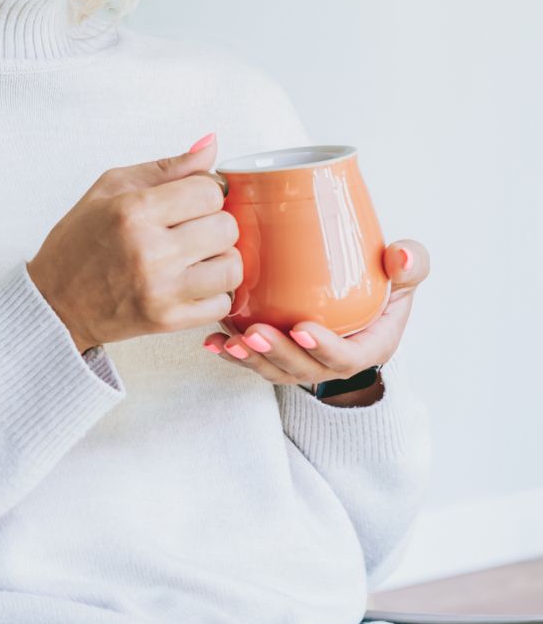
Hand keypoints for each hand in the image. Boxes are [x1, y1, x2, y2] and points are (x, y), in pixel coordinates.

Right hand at [27, 135, 238, 352]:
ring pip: (232, 266)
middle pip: (226, 227)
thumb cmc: (79, 241)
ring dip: (220, 258)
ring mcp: (161, 289)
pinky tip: (192, 281)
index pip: (209, 191)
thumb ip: (166, 167)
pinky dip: (214, 291)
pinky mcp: (167, 321)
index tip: (191, 200)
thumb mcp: (111, 188)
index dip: (205, 192)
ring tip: (197, 256)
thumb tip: (211, 146)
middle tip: (192, 228)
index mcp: (133, 210)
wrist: (54, 301)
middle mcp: (150, 250)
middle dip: (214, 223)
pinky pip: (223, 303)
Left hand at [201, 240, 429, 386]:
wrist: (356, 296)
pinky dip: (232, 354)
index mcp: (368, 346)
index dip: (325, 349)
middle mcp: (332, 362)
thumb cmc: (381, 282)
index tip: (302, 328)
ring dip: (251, 358)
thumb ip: (411, 264)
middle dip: (278, 354)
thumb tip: (402, 254)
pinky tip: (213, 342)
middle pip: (304, 368)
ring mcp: (304, 362)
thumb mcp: (404, 275)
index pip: (347, 358)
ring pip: (275, 369)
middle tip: (254, 333)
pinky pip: (256, 360)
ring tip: (230, 342)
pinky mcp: (279, 355)